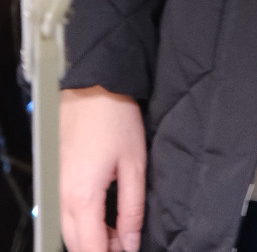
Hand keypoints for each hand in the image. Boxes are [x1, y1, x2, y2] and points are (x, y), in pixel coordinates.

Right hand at [61, 87, 144, 251]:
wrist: (92, 86)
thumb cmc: (116, 119)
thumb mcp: (134, 164)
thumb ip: (132, 209)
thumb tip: (131, 242)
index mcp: (83, 197)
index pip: (91, 248)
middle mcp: (63, 198)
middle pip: (76, 244)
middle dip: (101, 250)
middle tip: (126, 244)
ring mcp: (56, 188)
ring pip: (69, 231)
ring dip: (91, 238)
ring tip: (120, 232)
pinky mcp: (56, 179)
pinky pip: (66, 214)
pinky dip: (83, 223)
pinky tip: (104, 218)